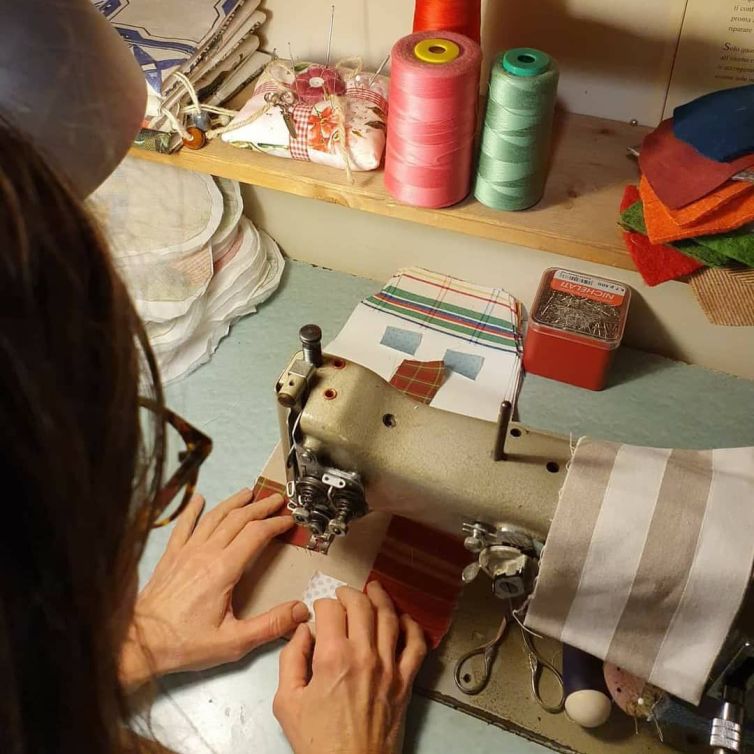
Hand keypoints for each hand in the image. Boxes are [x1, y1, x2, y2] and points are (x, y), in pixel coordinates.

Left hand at [120, 489, 309, 690]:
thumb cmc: (184, 643)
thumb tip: (300, 611)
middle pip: (238, 519)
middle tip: (277, 499)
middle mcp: (205, 554)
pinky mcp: (171, 557)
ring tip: (248, 493)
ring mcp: (186, 552)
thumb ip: (270, 625)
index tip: (289, 520)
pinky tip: (198, 499)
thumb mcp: (234, 642)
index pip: (256, 534)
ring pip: (214, 517)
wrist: (139, 643)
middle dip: (261, 507)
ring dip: (234, 502)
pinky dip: (193, 510)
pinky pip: (183, 526)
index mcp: (224, 570)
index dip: (275, 524)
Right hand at [273, 582, 427, 753]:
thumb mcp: (287, 702)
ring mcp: (389, 667)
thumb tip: (302, 633)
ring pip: (390, 617)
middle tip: (344, 594)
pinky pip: (416, 645)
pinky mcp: (405, 681)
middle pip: (362, 605)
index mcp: (333, 657)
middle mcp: (364, 655)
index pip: (331, 610)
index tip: (321, 610)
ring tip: (375, 589)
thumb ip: (291, 660)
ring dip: (381, 598)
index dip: (323, 604)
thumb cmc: (319, 742)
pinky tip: (404, 619)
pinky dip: (412, 626)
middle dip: (350, 593)